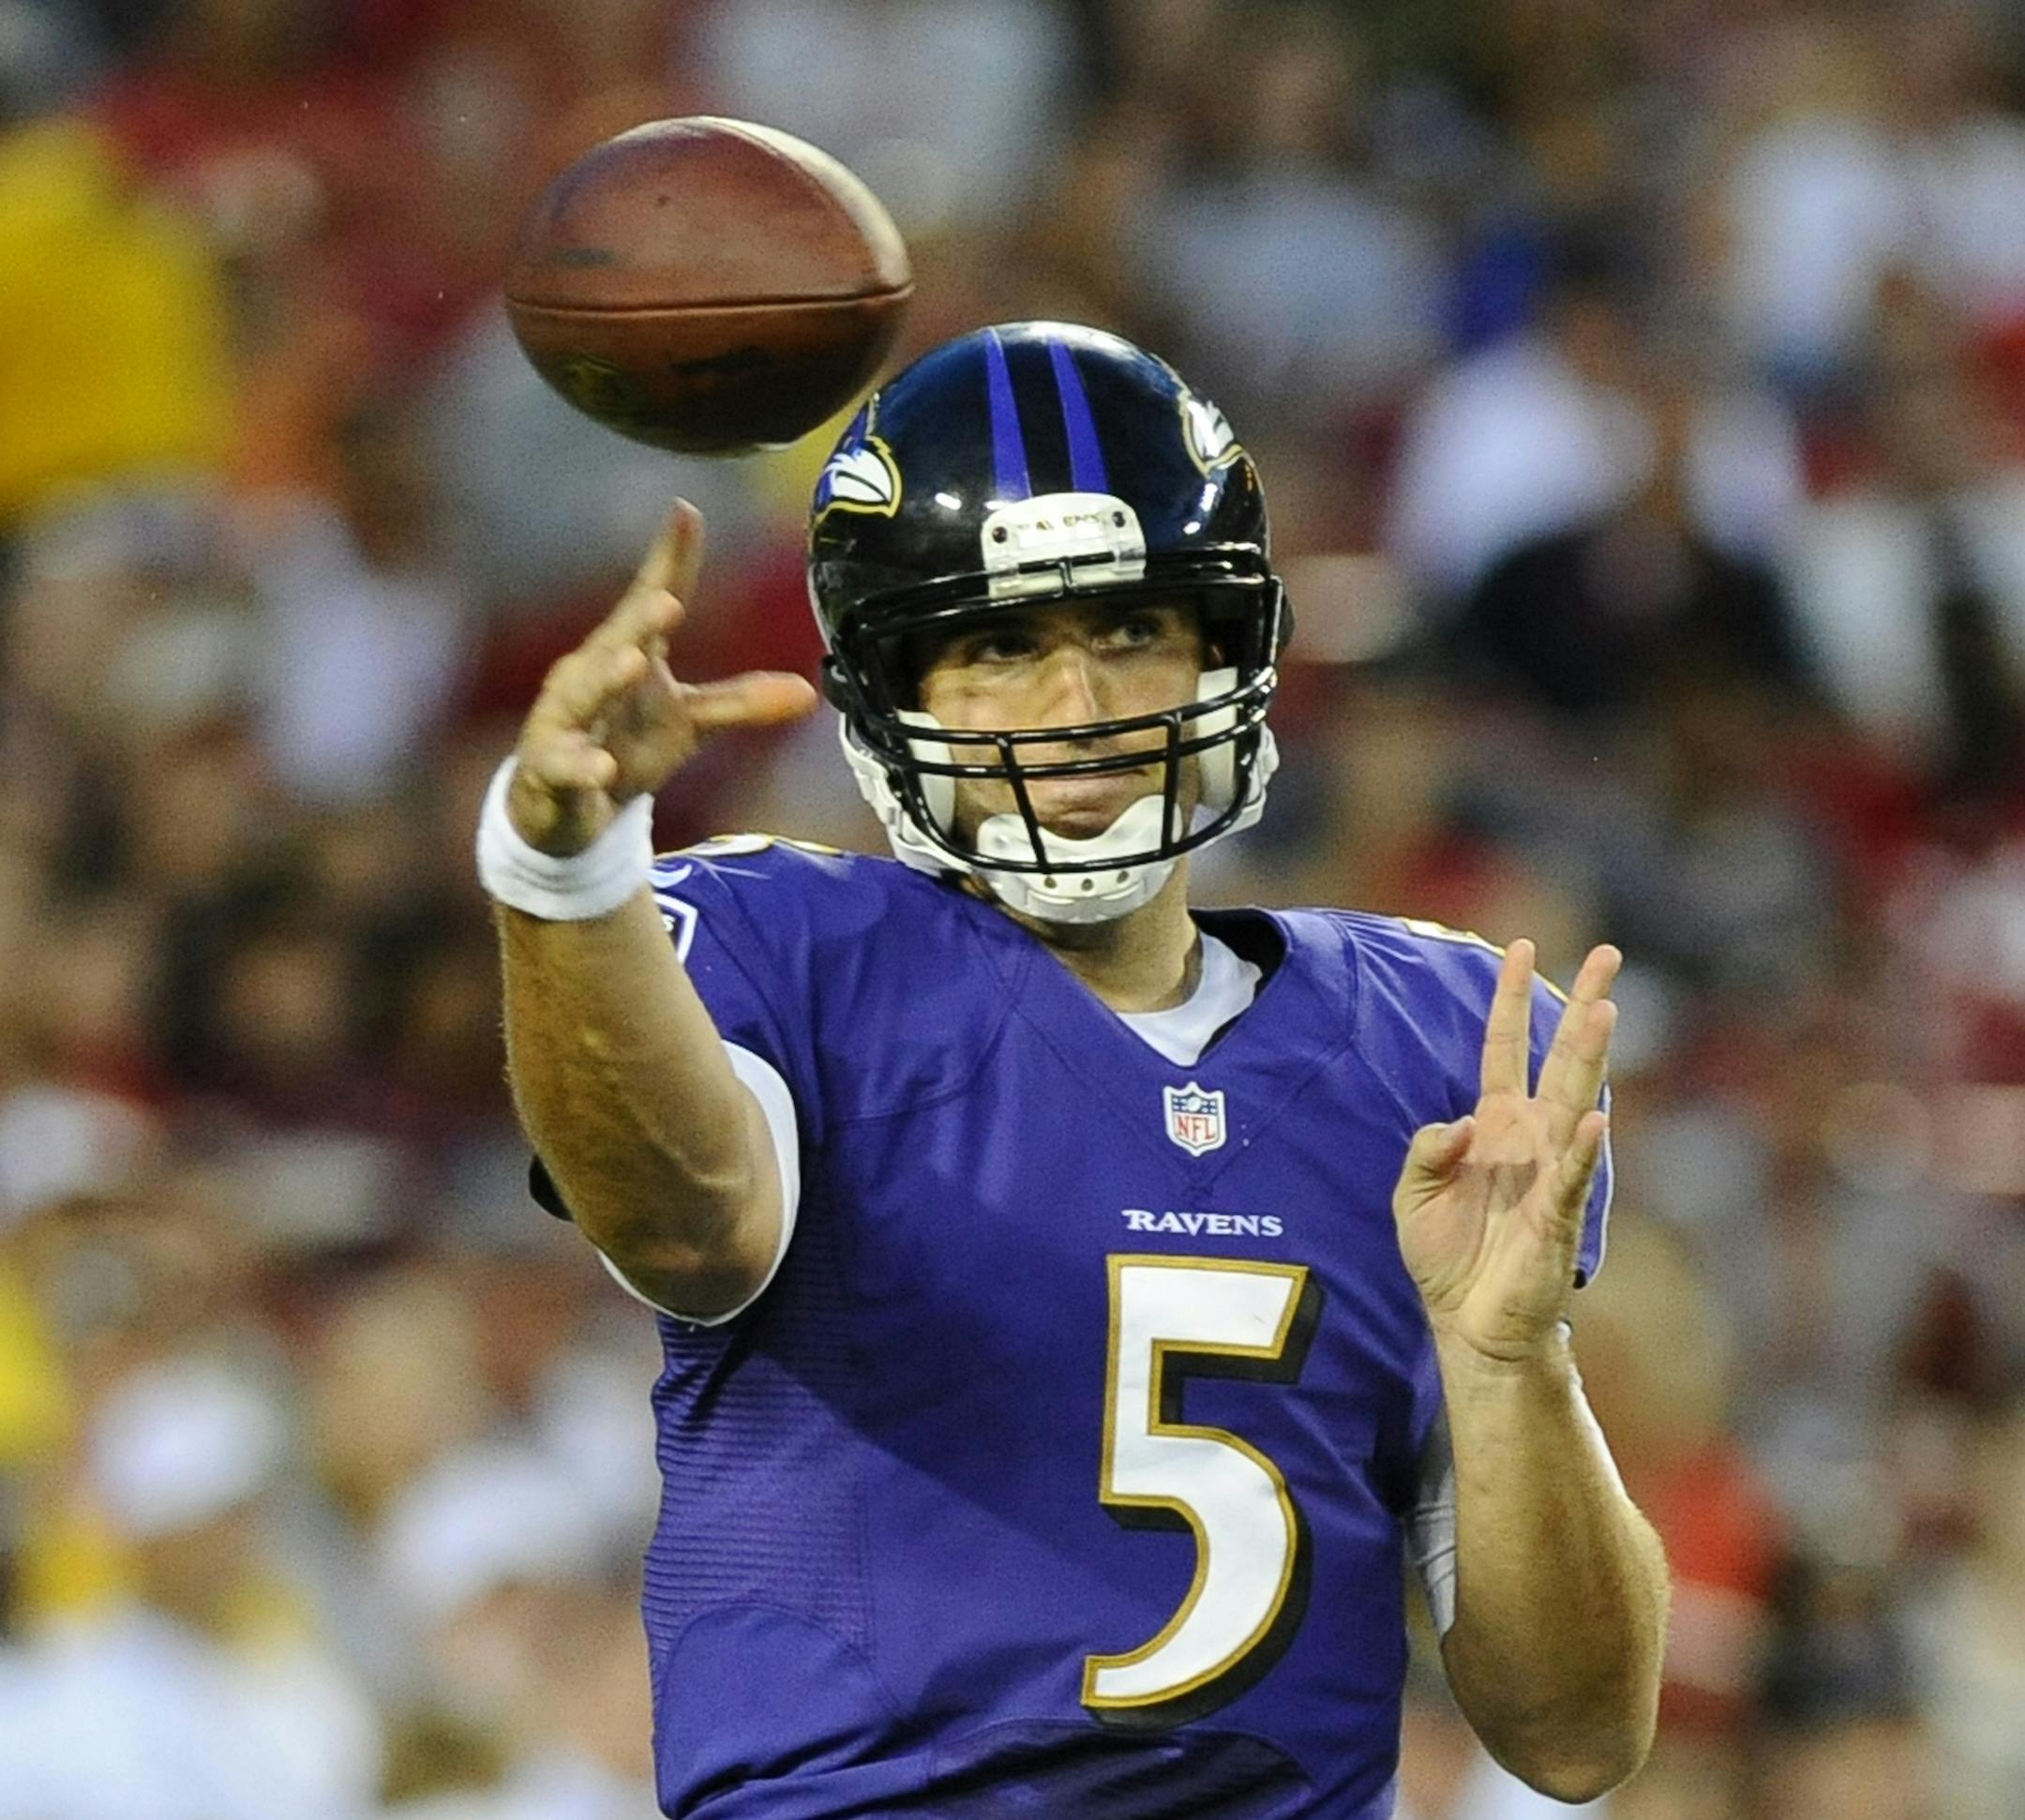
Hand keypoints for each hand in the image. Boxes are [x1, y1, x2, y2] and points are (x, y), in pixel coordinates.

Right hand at [509, 500, 818, 856]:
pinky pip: (564, 765)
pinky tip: (601, 767)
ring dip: (605, 679)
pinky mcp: (549, 767)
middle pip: (616, 641)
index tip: (686, 512)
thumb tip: (809, 693)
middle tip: (668, 598)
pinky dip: (581, 765)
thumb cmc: (623, 746)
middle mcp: (589, 675)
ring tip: (632, 662)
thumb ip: (740, 703)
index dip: (669, 559)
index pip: (649, 600)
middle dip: (639, 620)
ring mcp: (564, 720)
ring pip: (582, 696)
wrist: (561, 810)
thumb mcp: (687, 724)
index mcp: (626, 653)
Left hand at [1392, 940, 1618, 1365]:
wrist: (1469, 1325)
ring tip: (1607, 1009)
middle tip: (1610, 953)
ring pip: (1577, 1100)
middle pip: (1561, 1057)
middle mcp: (1531, 1137)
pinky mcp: (1558, 1214)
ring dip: (1591, 1056)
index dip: (1512, 1000)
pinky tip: (1598, 1116)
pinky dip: (1584, 1147)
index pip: (1506, 1046)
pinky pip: (1573, 1174)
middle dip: (1582, 1004)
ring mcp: (1551, 1171)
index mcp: (1496, 1124)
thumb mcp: (1413, 1192)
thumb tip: (1464, 1122)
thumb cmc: (1447, 1259)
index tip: (1520, 947)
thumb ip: (1428, 1147)